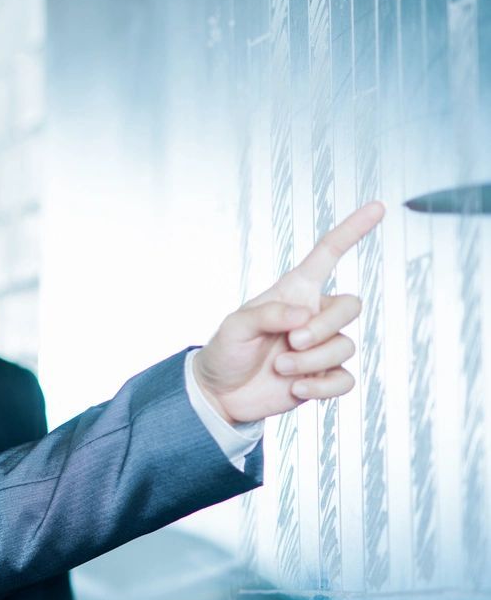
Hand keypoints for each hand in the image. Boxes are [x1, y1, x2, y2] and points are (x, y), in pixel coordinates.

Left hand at [192, 201, 385, 424]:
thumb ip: (267, 315)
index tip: (378, 207)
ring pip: (345, 346)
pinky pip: (346, 379)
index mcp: (294, 292)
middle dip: (325, 326)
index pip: (328, 254)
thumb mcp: (236, 327)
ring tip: (280, 368)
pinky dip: (322, 387)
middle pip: (351, 305)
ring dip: (311, 361)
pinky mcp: (325, 376)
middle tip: (292, 342)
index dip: (352, 230)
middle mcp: (314, 315)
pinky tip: (297, 390)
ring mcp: (322, 347)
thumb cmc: (227, 351)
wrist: (222, 392)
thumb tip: (303, 315)